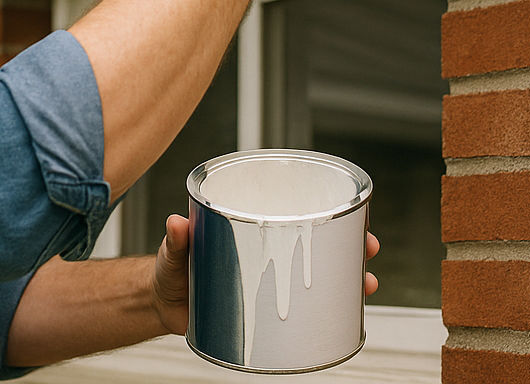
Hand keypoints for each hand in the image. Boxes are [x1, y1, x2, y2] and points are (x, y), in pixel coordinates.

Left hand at [150, 214, 381, 336]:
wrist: (162, 305)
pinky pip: (302, 311)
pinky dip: (324, 315)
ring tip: (367, 286)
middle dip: (349, 245)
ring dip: (347, 280)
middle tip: (368, 249)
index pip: (294, 213)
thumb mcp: (174, 251)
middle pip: (317, 243)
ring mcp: (269, 282)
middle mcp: (266, 252)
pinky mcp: (266, 312)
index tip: (352, 211)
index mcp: (249, 228)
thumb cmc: (171, 267)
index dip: (327, 210)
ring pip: (318, 277)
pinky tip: (342, 319)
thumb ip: (176, 239)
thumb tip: (176, 222)